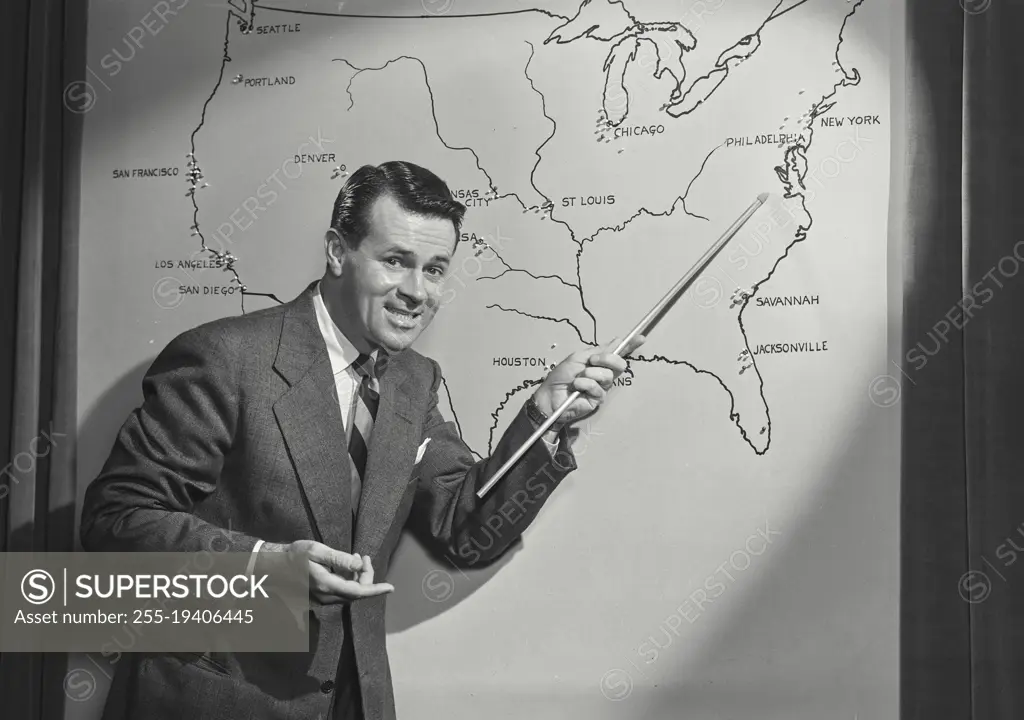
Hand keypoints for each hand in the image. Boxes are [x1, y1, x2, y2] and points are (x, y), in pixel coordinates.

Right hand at [260, 539, 393, 603]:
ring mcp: (320, 600)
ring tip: (356, 558)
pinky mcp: (317, 599)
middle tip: (363, 557)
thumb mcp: (317, 550)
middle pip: (355, 593)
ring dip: (357, 579)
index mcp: (327, 585)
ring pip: (348, 594)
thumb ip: (340, 559)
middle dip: (366, 577)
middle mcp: (325, 597)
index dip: (376, 589)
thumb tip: (360, 565)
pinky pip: (340, 594)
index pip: (358, 592)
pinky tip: (347, 569)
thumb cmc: (293, 555)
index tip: (390, 587)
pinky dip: (348, 582)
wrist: (272, 566)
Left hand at [532, 334, 645, 425]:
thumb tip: (616, 340)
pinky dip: (585, 384)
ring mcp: (601, 387)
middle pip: (619, 364)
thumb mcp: (577, 358)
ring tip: (578, 378)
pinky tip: (577, 387)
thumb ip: (597, 350)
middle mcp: (603, 374)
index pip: (618, 353)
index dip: (630, 346)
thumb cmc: (561, 376)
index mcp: (598, 362)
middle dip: (607, 359)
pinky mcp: (598, 399)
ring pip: (608, 376)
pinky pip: (598, 388)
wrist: (550, 395)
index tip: (640, 338)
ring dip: (590, 373)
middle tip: (592, 360)